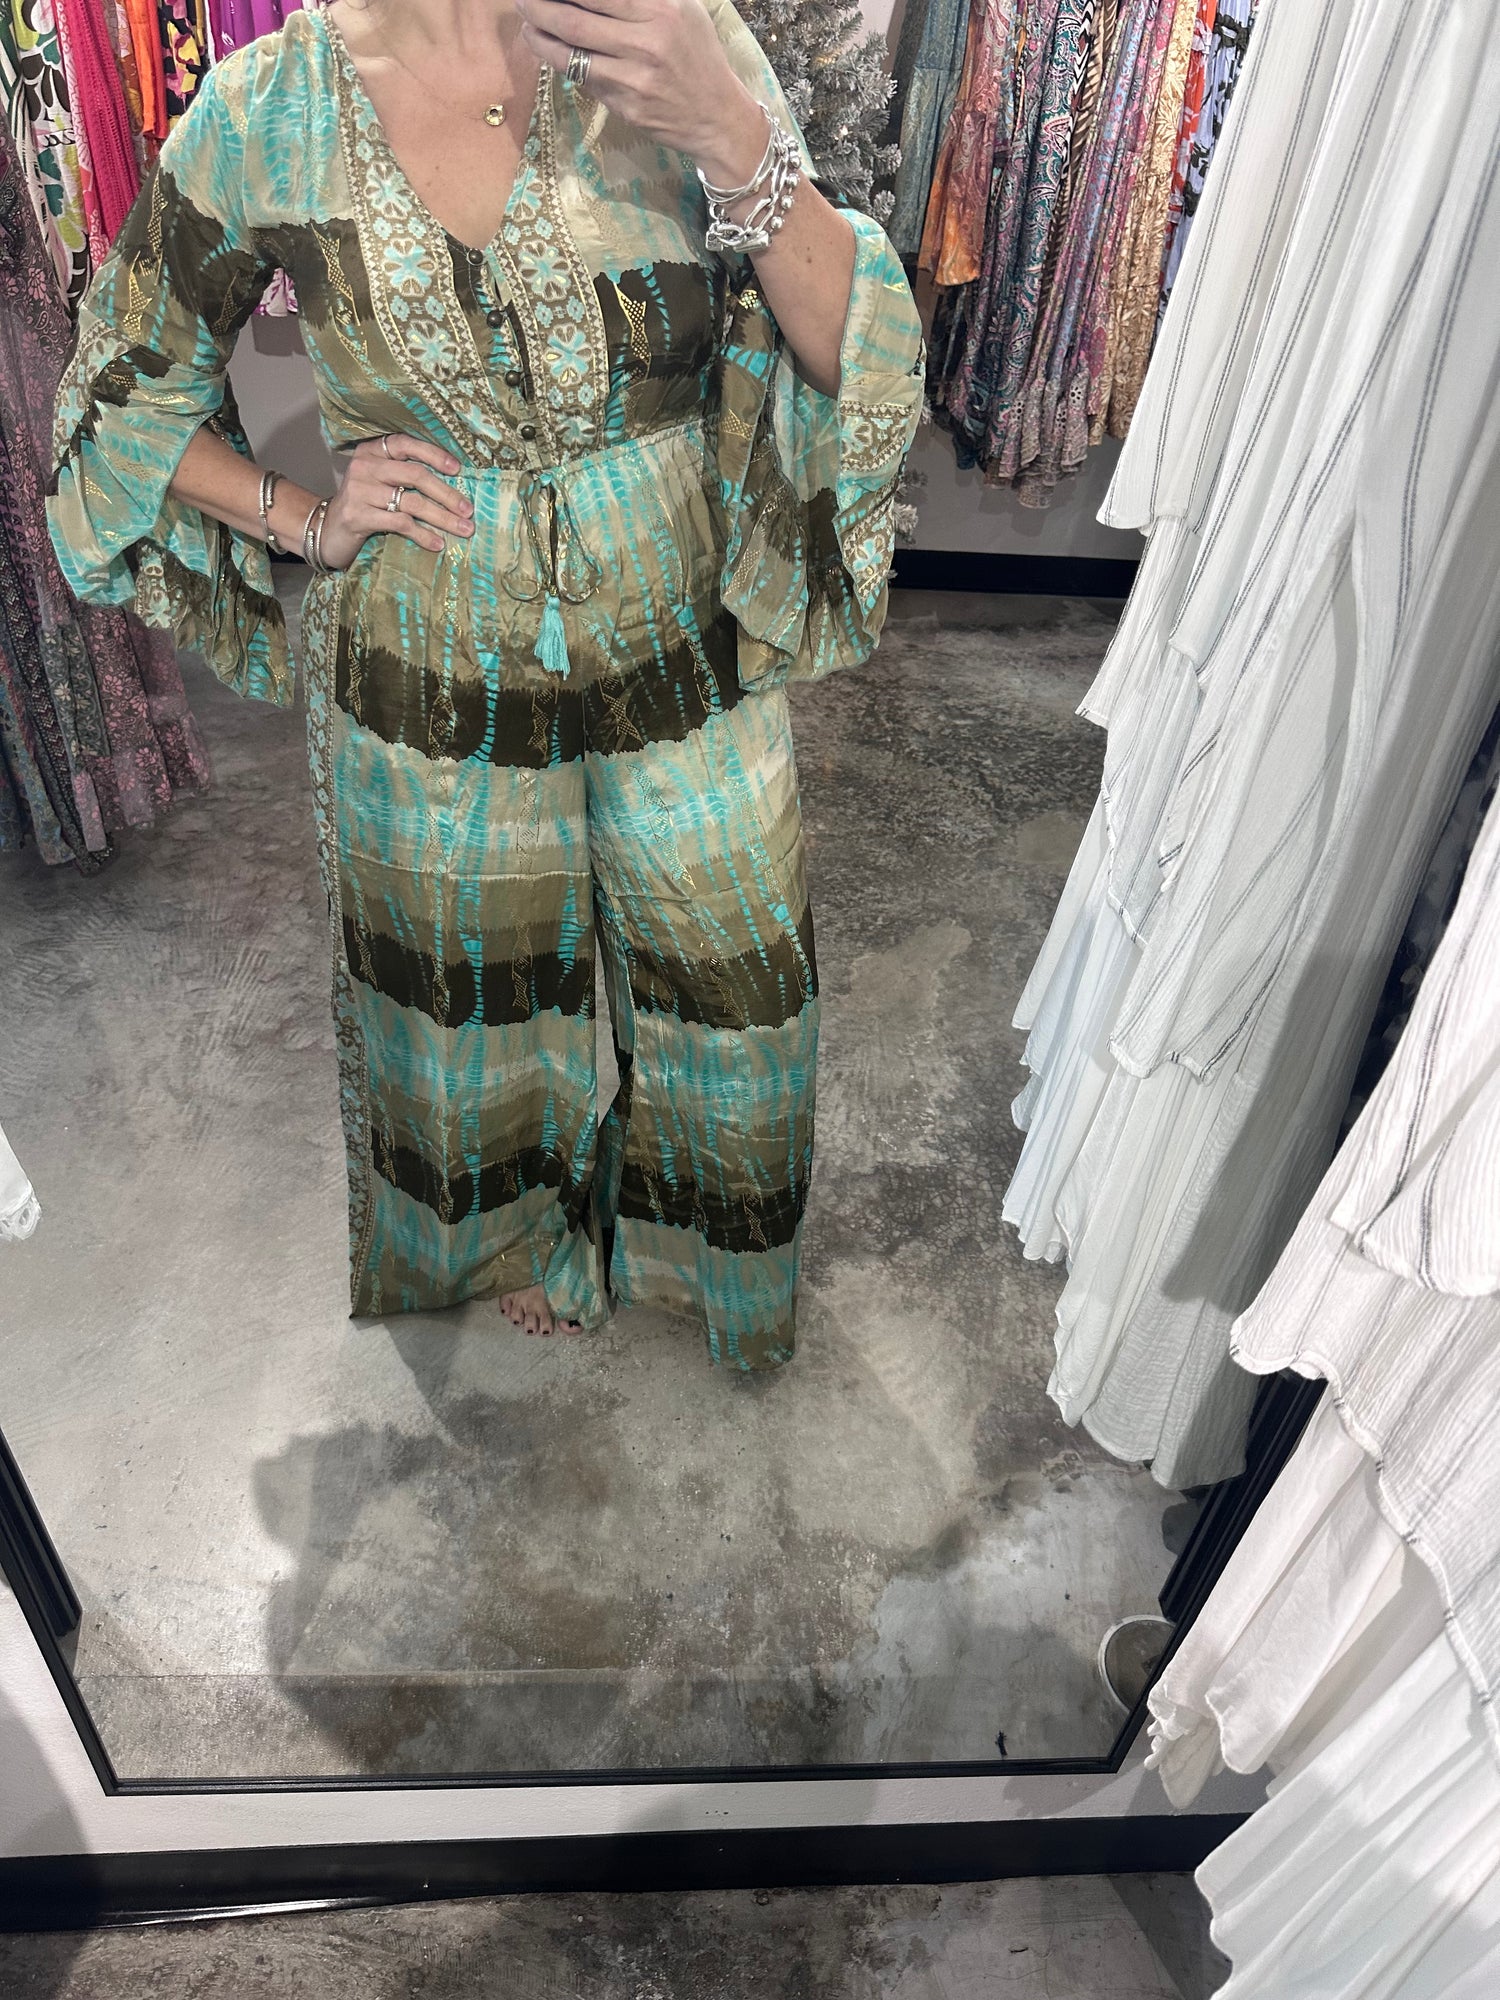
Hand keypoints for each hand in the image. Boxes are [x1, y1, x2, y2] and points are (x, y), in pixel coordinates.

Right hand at [317, 434, 474, 570]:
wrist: (326, 531)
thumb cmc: (363, 507)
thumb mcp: (381, 484)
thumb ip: (405, 477)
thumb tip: (452, 485)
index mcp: (372, 451)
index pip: (407, 444)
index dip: (435, 455)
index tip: (458, 470)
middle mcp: (364, 466)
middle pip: (415, 474)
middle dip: (447, 494)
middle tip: (468, 511)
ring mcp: (359, 490)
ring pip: (412, 501)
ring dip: (442, 517)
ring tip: (463, 530)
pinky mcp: (358, 516)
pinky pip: (399, 523)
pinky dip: (422, 534)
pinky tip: (437, 543)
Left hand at [514, 0, 767, 182]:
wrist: (717, 116)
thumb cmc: (697, 56)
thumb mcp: (683, 9)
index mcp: (661, 8)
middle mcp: (647, 40)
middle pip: (575, 16)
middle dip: (539, 4)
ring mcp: (634, 75)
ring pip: (571, 50)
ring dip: (539, 33)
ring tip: (526, 20)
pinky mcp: (625, 104)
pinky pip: (582, 77)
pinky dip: (558, 60)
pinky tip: (547, 47)